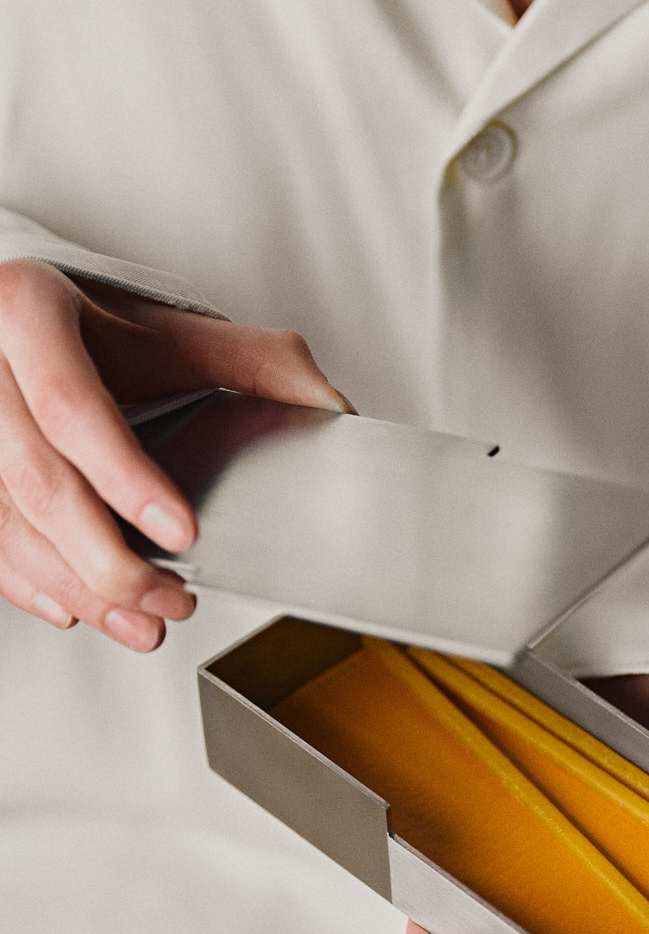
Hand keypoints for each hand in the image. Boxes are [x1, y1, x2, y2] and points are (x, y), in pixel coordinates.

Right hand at [0, 259, 348, 649]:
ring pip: (11, 523)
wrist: (36, 331)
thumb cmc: (103, 335)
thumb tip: (331, 409)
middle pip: (38, 482)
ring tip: (145, 619)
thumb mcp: (177, 334)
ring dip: (81, 588)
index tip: (181, 530)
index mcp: (29, 314)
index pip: (72, 406)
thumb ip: (260, 363)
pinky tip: (80, 610)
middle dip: (110, 559)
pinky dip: (34, 586)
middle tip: (172, 598)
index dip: (125, 477)